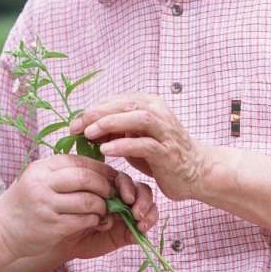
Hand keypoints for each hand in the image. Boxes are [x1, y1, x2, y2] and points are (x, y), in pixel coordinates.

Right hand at [0, 153, 118, 258]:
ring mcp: (46, 205)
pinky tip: (94, 221)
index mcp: (42, 168)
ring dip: (102, 206)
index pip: (80, 161)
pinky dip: (94, 220)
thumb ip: (62, 173)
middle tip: (112, 193)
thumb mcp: (37, 179)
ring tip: (103, 209)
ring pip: (88, 200)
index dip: (101, 168)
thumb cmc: (24, 204)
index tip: (112, 176)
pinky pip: (83, 220)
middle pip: (86, 178)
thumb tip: (97, 171)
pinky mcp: (52, 226)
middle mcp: (43, 183)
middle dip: (105, 186)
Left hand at [60, 170, 158, 259]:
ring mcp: (128, 213)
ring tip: (139, 220)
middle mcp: (120, 198)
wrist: (65, 240)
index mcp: (108, 186)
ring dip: (147, 210)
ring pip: (148, 203)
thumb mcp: (77, 201)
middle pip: (140, 189)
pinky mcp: (132, 230)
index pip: (124, 179)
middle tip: (135, 211)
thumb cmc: (68, 215)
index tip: (124, 196)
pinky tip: (140, 229)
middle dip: (141, 198)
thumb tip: (108, 190)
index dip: (126, 185)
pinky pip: (147, 222)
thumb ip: (91, 193)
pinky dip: (148, 223)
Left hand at [72, 93, 209, 201]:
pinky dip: (124, 146)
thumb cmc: (161, 153)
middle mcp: (158, 112)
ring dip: (111, 124)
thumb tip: (84, 127)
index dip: (93, 110)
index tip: (74, 123)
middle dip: (97, 114)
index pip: (115, 101)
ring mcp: (165, 131)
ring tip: (90, 134)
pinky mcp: (168, 152)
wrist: (196, 171)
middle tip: (76, 126)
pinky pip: (145, 145)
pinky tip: (107, 150)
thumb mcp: (135, 137)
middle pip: (124, 105)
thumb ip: (115, 129)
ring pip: (137, 118)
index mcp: (148, 104)